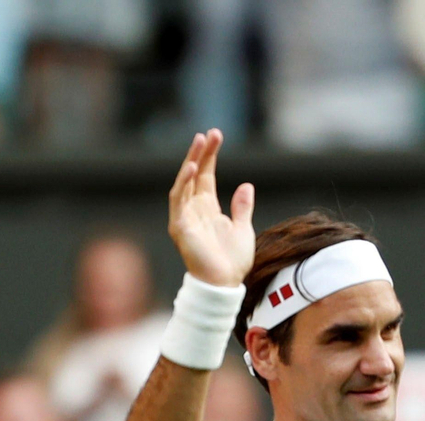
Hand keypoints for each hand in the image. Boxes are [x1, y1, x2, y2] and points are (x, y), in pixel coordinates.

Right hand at [168, 130, 254, 287]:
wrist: (225, 284)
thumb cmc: (233, 261)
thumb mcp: (243, 228)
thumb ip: (242, 207)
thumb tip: (246, 185)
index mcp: (208, 208)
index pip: (207, 176)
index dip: (210, 156)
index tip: (216, 136)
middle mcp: (194, 209)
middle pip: (195, 174)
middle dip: (201, 153)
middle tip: (209, 133)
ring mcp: (185, 216)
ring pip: (185, 182)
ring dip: (191, 161)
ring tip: (200, 142)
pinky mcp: (180, 226)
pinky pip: (178, 200)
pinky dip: (184, 183)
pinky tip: (192, 168)